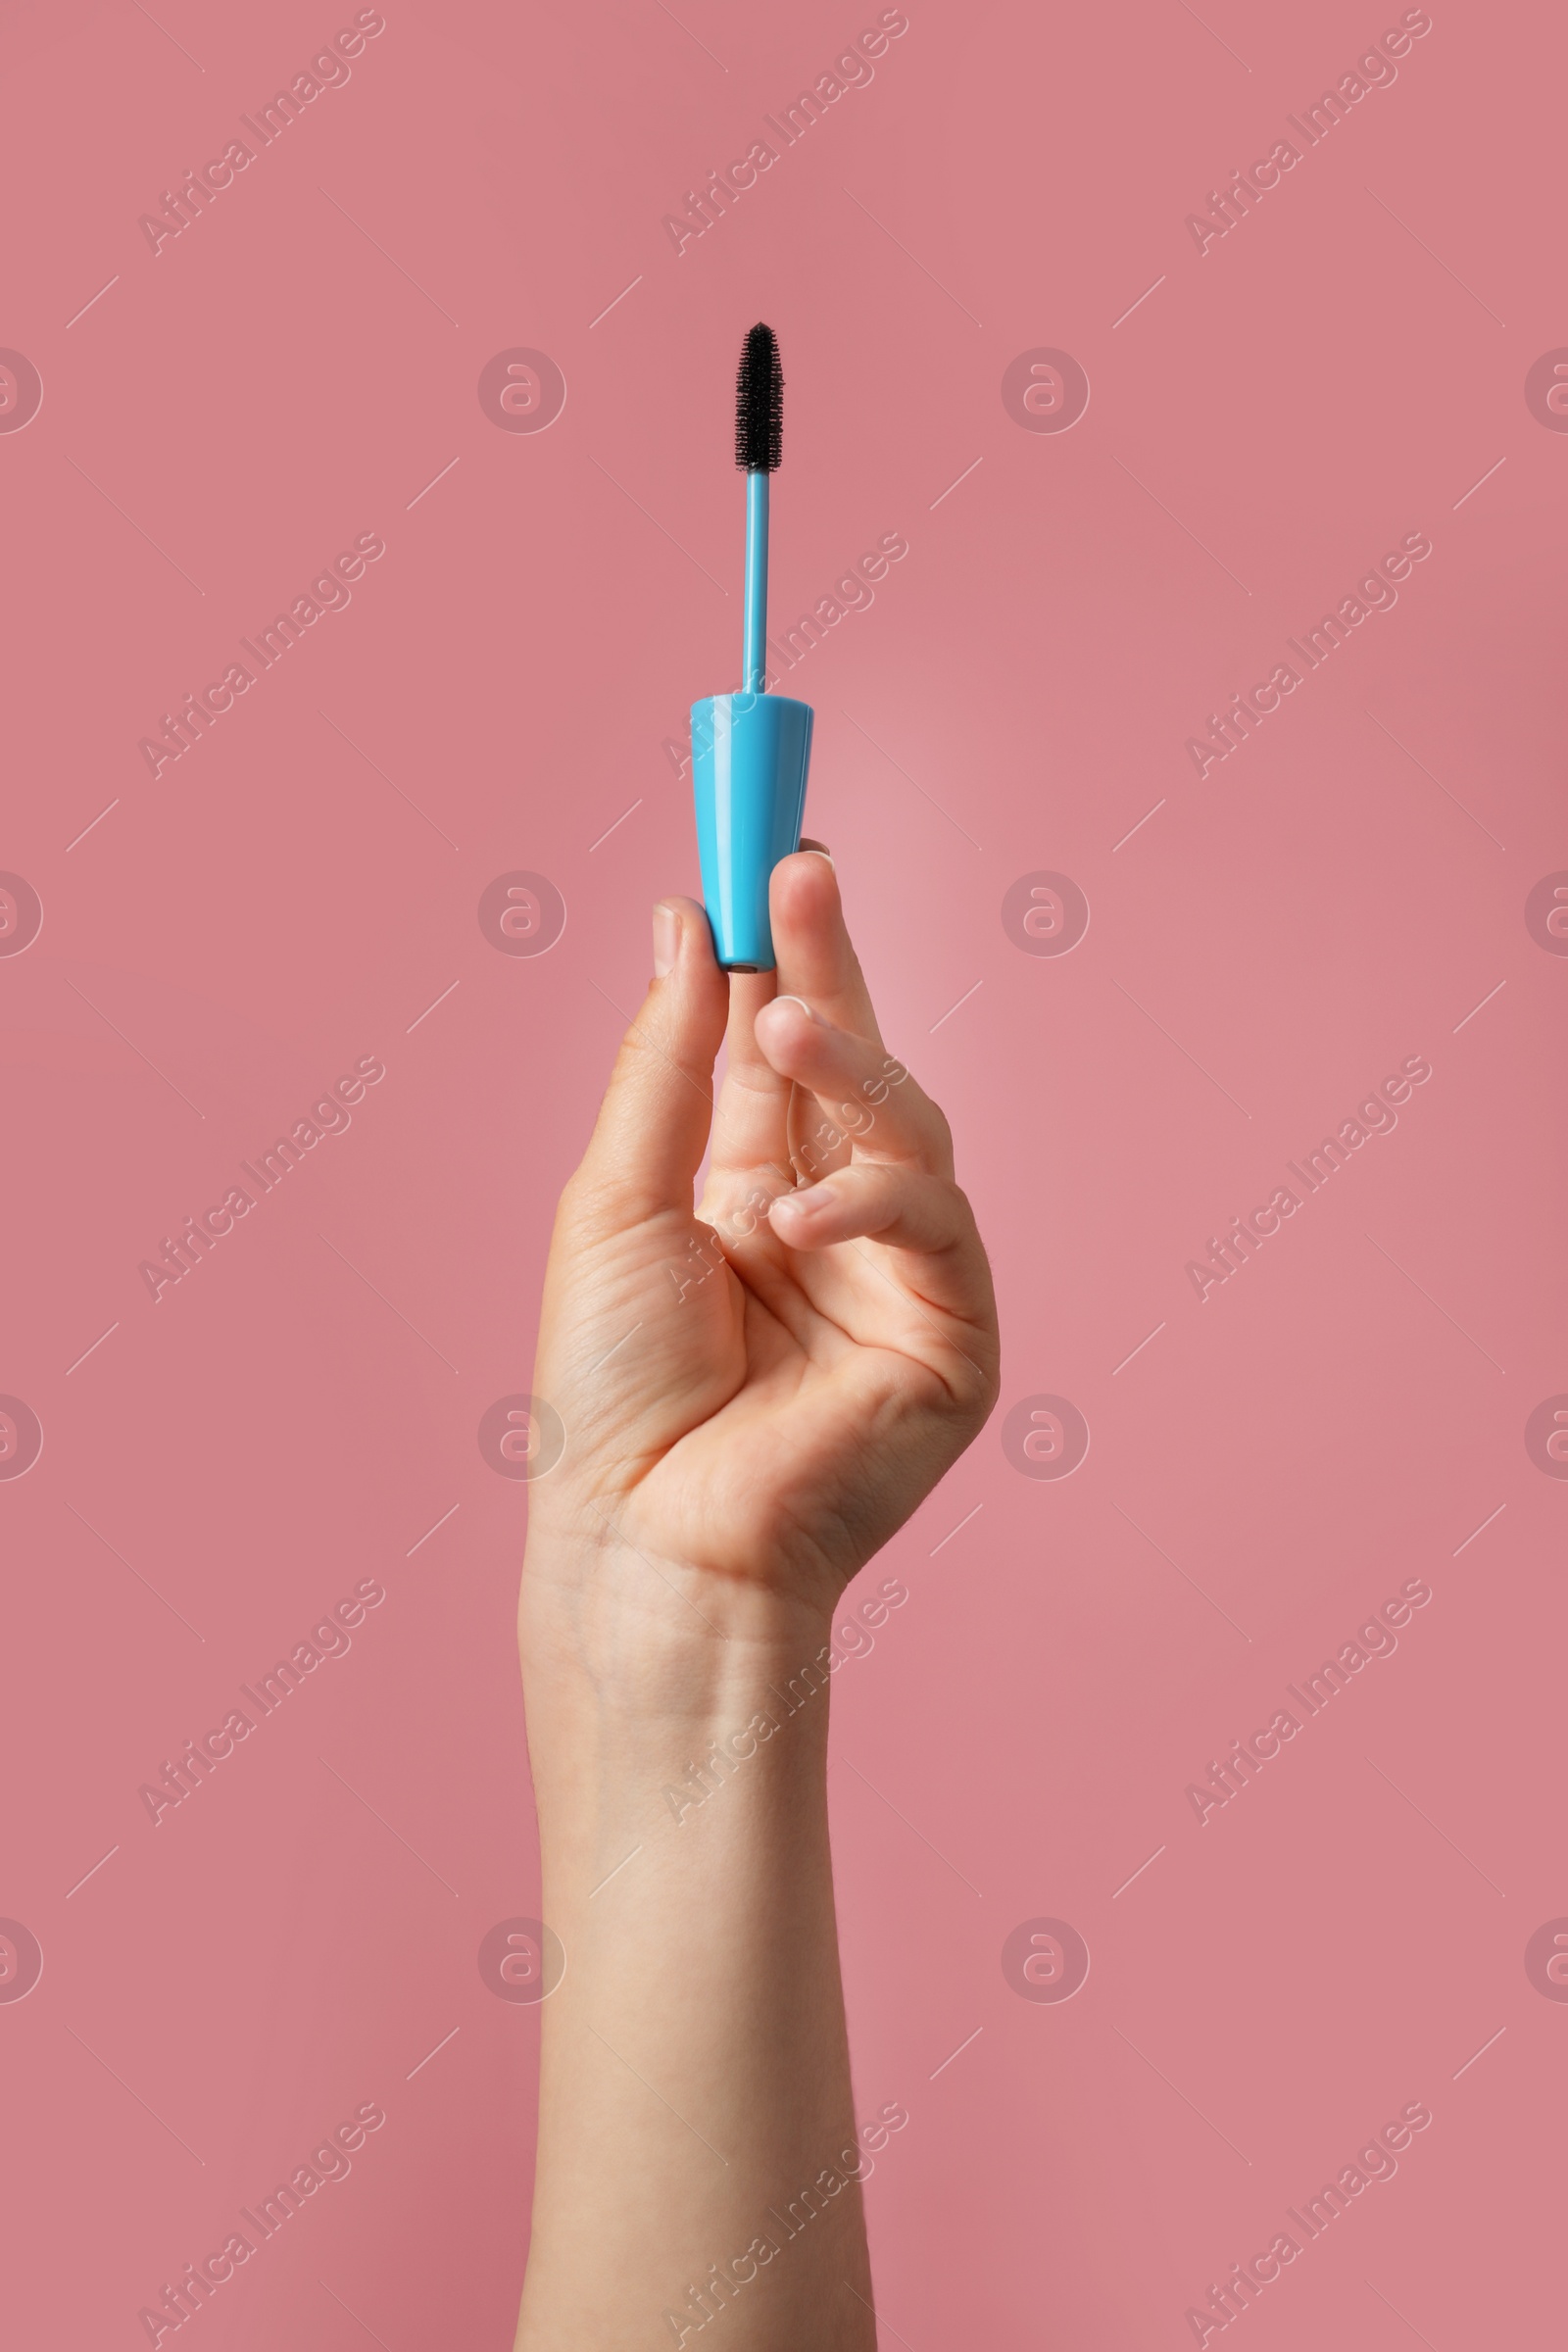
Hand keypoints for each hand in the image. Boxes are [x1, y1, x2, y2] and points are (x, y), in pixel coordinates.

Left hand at [522, 848, 998, 1663]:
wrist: (643, 1538)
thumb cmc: (612, 1389)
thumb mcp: (620, 1198)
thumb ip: (668, 1064)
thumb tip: (686, 925)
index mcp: (747, 1186)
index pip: (781, 1045)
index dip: (783, 951)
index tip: (767, 855)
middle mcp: (830, 1218)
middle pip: (858, 1065)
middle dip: (833, 966)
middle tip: (800, 873)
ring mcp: (897, 1276)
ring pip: (913, 1126)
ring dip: (854, 1067)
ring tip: (784, 1028)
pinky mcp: (952, 1336)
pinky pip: (934, 1228)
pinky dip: (869, 1204)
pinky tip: (792, 1219)